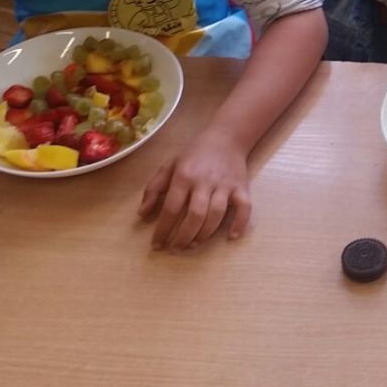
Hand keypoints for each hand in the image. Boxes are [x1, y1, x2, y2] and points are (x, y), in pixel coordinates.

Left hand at [138, 135, 252, 250]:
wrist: (226, 137)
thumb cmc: (194, 153)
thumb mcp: (169, 165)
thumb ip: (154, 188)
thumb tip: (142, 214)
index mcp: (184, 176)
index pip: (171, 208)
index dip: (163, 229)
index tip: (157, 245)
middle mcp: (204, 181)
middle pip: (195, 215)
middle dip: (184, 236)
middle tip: (176, 249)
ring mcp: (224, 185)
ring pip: (216, 214)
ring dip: (205, 234)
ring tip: (193, 244)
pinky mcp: (241, 187)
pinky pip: (244, 207)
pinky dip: (240, 223)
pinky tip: (232, 236)